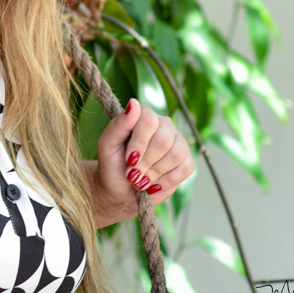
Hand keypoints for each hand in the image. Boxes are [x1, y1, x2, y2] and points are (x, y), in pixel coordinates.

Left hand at [89, 98, 194, 227]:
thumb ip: (119, 124)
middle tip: (132, 175)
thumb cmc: (112, 164)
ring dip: (154, 173)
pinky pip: (185, 168)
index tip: (130, 159)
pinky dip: (166, 181)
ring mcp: (177, 142)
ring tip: (140, 181)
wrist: (120, 189)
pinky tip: (153, 185)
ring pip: (176, 154)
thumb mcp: (107, 145)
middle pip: (163, 139)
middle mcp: (163, 124)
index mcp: (143, 115)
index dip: (140, 142)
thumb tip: (134, 103)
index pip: (148, 120)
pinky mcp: (186, 161)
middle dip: (146, 162)